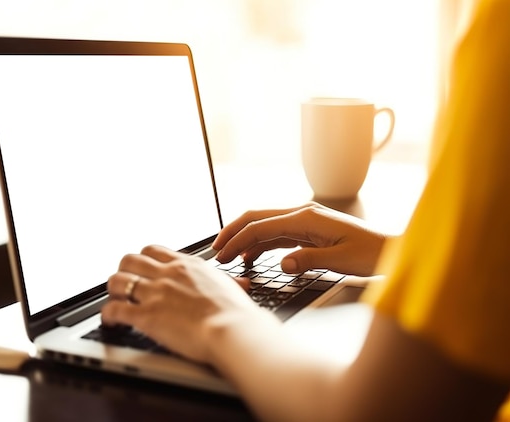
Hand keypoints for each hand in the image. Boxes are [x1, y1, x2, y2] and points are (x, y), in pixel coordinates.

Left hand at [101, 245, 270, 362]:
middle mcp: (167, 274)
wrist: (232, 329)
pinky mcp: (146, 315)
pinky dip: (108, 315)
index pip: (153, 250)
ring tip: (116, 300)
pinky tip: (111, 320)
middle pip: (129, 260)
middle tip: (126, 285)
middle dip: (123, 272)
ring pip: (117, 280)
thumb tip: (241, 283)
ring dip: (114, 291)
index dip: (143, 260)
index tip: (142, 270)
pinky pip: (114, 309)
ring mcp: (155, 293)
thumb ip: (229, 282)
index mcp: (186, 265)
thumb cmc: (236, 313)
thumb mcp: (231, 288)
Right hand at [213, 202, 389, 275]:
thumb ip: (308, 260)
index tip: (221, 255)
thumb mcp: (341, 261)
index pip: (261, 227)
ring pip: (264, 225)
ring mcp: (304, 220)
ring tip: (228, 256)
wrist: (391, 249)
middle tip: (216, 251)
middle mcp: (302, 214)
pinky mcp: (308, 230)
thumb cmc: (371, 254)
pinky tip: (251, 255)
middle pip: (257, 217)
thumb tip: (282, 263)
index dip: (237, 240)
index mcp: (306, 218)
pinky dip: (260, 243)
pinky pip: (277, 233)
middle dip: (233, 232)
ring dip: (244, 238)